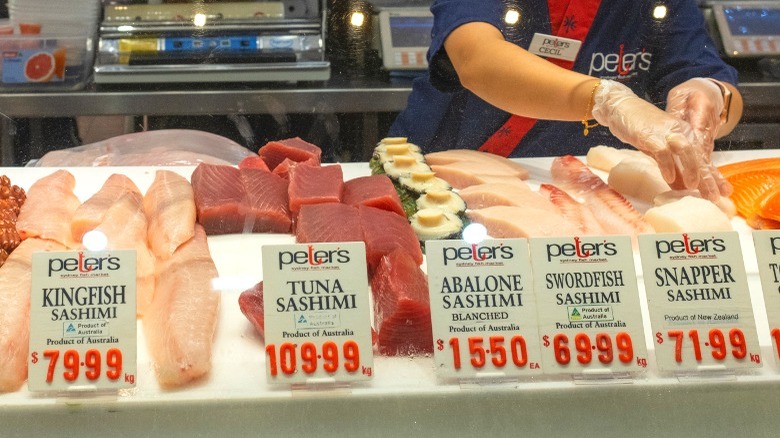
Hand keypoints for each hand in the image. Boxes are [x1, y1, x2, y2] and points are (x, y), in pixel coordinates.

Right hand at [590, 79, 724, 200]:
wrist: (621, 108)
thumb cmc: (640, 129)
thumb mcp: (659, 150)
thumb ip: (672, 166)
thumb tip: (681, 187)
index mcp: (685, 135)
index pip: (703, 159)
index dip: (713, 176)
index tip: (723, 192)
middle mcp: (680, 133)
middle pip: (698, 157)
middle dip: (708, 178)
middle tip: (714, 197)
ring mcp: (666, 133)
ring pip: (686, 151)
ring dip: (691, 169)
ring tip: (693, 187)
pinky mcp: (650, 135)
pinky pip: (662, 151)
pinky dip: (667, 165)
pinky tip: (669, 178)